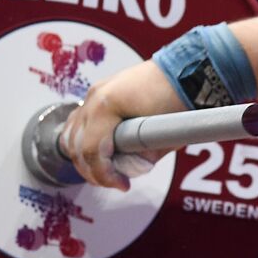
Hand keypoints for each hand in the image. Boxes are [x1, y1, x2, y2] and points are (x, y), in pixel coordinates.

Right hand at [59, 59, 184, 190]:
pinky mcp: (99, 93)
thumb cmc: (177, 98)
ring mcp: (94, 93)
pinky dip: (82, 140)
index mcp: (107, 105)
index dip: (104, 175)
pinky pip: (78, 121)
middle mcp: (94, 97)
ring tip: (105, 171)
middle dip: (93, 170)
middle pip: (76, 145)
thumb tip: (127, 171)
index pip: (91, 151)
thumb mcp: (161, 136)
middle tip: (115, 182)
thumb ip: (141, 158)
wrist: (185, 72)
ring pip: (71, 135)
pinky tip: (96, 153)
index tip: (122, 185)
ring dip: (84, 157)